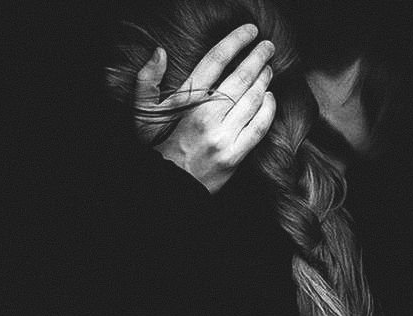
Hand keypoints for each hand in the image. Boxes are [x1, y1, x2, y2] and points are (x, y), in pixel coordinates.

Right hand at [134, 24, 275, 193]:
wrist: (168, 186)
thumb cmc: (157, 147)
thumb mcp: (143, 114)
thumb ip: (146, 81)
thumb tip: (159, 53)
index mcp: (186, 102)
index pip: (215, 62)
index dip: (235, 42)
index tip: (249, 32)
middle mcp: (206, 117)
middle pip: (240, 78)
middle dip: (258, 58)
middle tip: (268, 48)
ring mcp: (222, 137)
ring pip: (252, 101)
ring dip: (264, 81)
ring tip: (268, 71)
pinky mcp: (234, 156)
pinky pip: (259, 127)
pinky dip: (268, 110)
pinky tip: (269, 99)